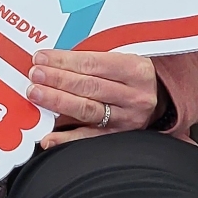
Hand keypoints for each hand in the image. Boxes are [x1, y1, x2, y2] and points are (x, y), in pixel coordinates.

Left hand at [27, 49, 157, 148]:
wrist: (162, 100)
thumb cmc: (133, 77)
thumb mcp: (122, 59)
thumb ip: (91, 61)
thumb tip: (53, 62)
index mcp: (135, 70)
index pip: (93, 63)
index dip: (64, 61)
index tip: (41, 58)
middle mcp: (134, 96)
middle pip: (89, 86)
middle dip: (57, 80)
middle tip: (35, 75)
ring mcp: (127, 119)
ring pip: (88, 110)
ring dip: (58, 102)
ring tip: (37, 94)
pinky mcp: (119, 137)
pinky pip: (89, 138)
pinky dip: (66, 138)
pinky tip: (49, 137)